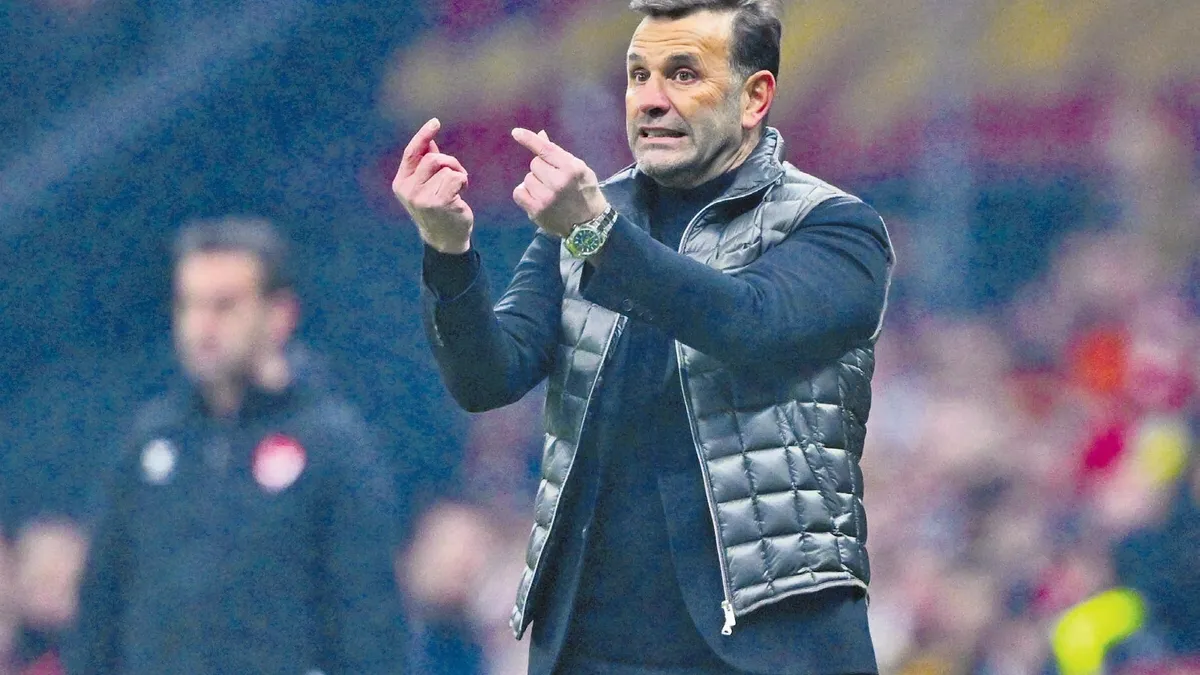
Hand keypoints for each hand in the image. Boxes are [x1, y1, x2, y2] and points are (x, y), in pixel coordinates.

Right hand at [392, 118, 473, 253]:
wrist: (444, 239)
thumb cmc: (438, 209)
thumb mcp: (426, 186)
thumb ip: (426, 164)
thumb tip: (429, 140)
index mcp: (401, 183)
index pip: (411, 153)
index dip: (423, 135)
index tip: (435, 122)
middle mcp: (408, 190)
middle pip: (432, 159)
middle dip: (449, 161)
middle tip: (457, 173)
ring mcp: (422, 198)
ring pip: (446, 168)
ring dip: (458, 174)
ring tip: (459, 188)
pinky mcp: (439, 203)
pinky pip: (456, 178)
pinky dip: (463, 182)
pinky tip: (462, 194)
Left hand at [511, 128, 609, 237]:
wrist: (589, 223)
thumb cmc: (584, 191)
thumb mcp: (579, 169)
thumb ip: (558, 154)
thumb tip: (540, 135)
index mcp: (572, 169)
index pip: (546, 150)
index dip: (529, 139)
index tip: (516, 133)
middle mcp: (559, 182)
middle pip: (534, 164)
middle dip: (541, 169)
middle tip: (553, 180)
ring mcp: (547, 198)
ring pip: (527, 178)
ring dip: (535, 182)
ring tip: (548, 192)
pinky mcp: (537, 211)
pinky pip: (519, 192)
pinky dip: (524, 193)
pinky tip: (536, 198)